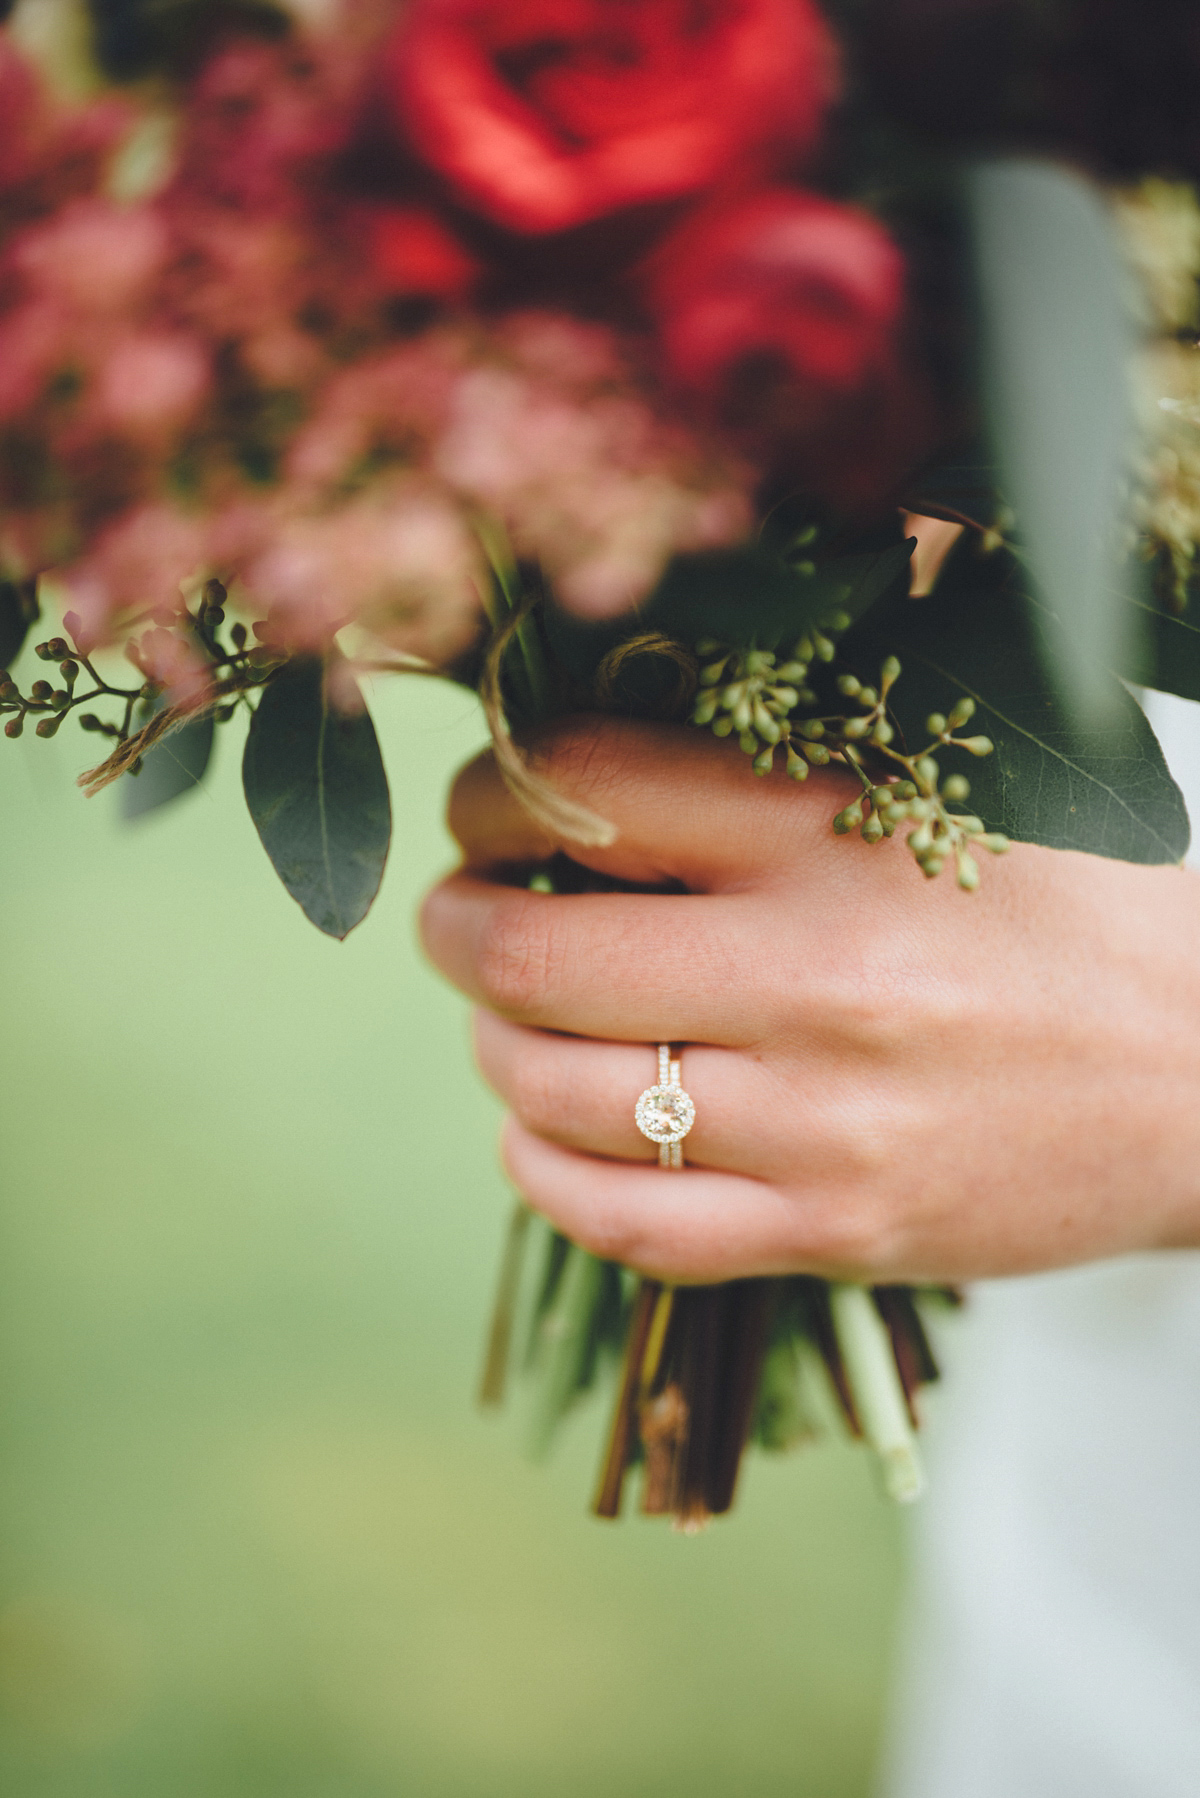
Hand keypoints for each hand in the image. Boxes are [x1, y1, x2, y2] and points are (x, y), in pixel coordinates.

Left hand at [420, 716, 1199, 1283]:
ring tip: (510, 1022)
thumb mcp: (948, 791)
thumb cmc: (1074, 915)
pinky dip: (541, 1173)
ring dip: (491, 1048)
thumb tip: (590, 745)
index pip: (584, 788)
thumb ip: (775, 766)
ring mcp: (820, 1123)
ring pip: (554, 1093)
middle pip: (529, 954)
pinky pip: (622, 1223)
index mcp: (838, 834)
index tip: (485, 809)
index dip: (488, 794)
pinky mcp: (835, 1234)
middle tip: (461, 914)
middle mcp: (815, 977)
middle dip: (454, 926)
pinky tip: (541, 1132)